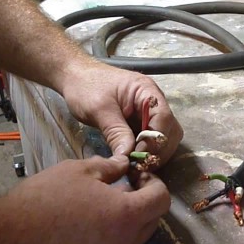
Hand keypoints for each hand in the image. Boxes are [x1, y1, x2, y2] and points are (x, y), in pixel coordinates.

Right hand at [1, 155, 169, 243]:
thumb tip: (123, 164)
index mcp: (126, 215)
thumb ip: (109, 167)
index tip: (137, 174)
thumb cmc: (44, 200)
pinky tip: (89, 221)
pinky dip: (111, 234)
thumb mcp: (79, 171)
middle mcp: (124, 243)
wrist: (8, 238)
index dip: (154, 182)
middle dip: (144, 200)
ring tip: (102, 203)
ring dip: (127, 218)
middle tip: (124, 185)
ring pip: (134, 236)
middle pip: (152, 220)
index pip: (161, 199)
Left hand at [60, 60, 182, 165]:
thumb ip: (116, 132)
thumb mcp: (99, 109)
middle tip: (140, 166)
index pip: (163, 118)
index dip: (154, 140)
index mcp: (147, 91)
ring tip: (137, 166)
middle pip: (169, 130)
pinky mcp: (139, 123)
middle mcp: (153, 102)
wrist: (74, 77)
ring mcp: (148, 113)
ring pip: (163, 137)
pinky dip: (145, 151)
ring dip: (154, 153)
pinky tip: (133, 161)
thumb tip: (127, 157)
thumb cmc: (86, 86)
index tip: (139, 157)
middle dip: (158, 150)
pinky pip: (149, 140)